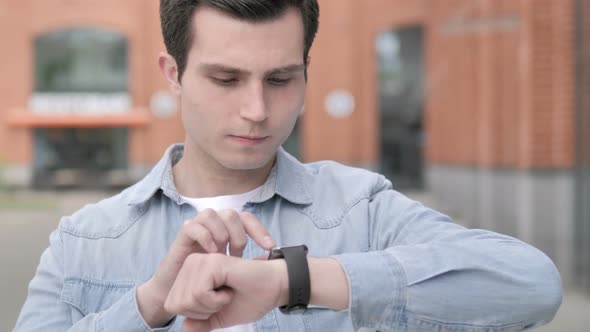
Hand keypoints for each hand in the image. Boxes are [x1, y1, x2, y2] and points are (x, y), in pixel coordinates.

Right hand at [137, 210, 275, 327]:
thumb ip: (247, 262)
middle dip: (238, 233)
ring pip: (211, 214)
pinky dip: (204, 237)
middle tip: (237, 254)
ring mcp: (197, 228)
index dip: (259, 230)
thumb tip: (270, 258)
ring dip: (220, 232)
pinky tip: (210, 253)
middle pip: (231, 213)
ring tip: (222, 252)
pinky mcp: (181, 236)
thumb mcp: (231, 270)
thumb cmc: (207, 279)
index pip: (247, 218)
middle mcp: (213, 225)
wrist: (179, 291)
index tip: (270, 247)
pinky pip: (192, 225)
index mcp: (227, 229)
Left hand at [163, 253, 288, 330]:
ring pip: (187, 299)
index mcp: (189, 273)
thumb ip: (199, 323)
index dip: (196, 314)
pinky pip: (200, 293)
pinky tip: (229, 289)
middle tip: (223, 298)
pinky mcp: (211, 262)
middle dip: (202, 311)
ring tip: (227, 292)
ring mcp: (201, 260)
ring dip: (211, 305)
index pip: (172, 305)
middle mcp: (191, 263)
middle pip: (176, 304)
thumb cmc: (249, 299)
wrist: (273, 289)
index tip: (217, 303)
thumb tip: (184, 328)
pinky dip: (216, 300)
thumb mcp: (218, 317)